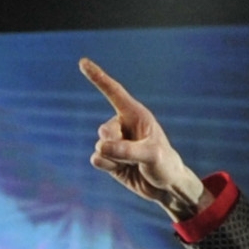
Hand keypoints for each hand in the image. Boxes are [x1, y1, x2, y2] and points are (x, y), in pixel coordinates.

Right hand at [78, 59, 204, 216]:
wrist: (165, 186)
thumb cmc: (165, 164)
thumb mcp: (152, 155)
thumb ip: (127, 150)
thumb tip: (100, 148)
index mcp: (136, 114)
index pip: (113, 92)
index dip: (98, 77)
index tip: (83, 62)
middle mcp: (122, 125)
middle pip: (104, 130)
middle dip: (116, 144)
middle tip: (135, 154)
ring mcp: (114, 142)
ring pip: (100, 147)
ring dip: (115, 159)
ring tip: (134, 163)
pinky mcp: (108, 158)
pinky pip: (97, 160)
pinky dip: (108, 167)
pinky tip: (122, 170)